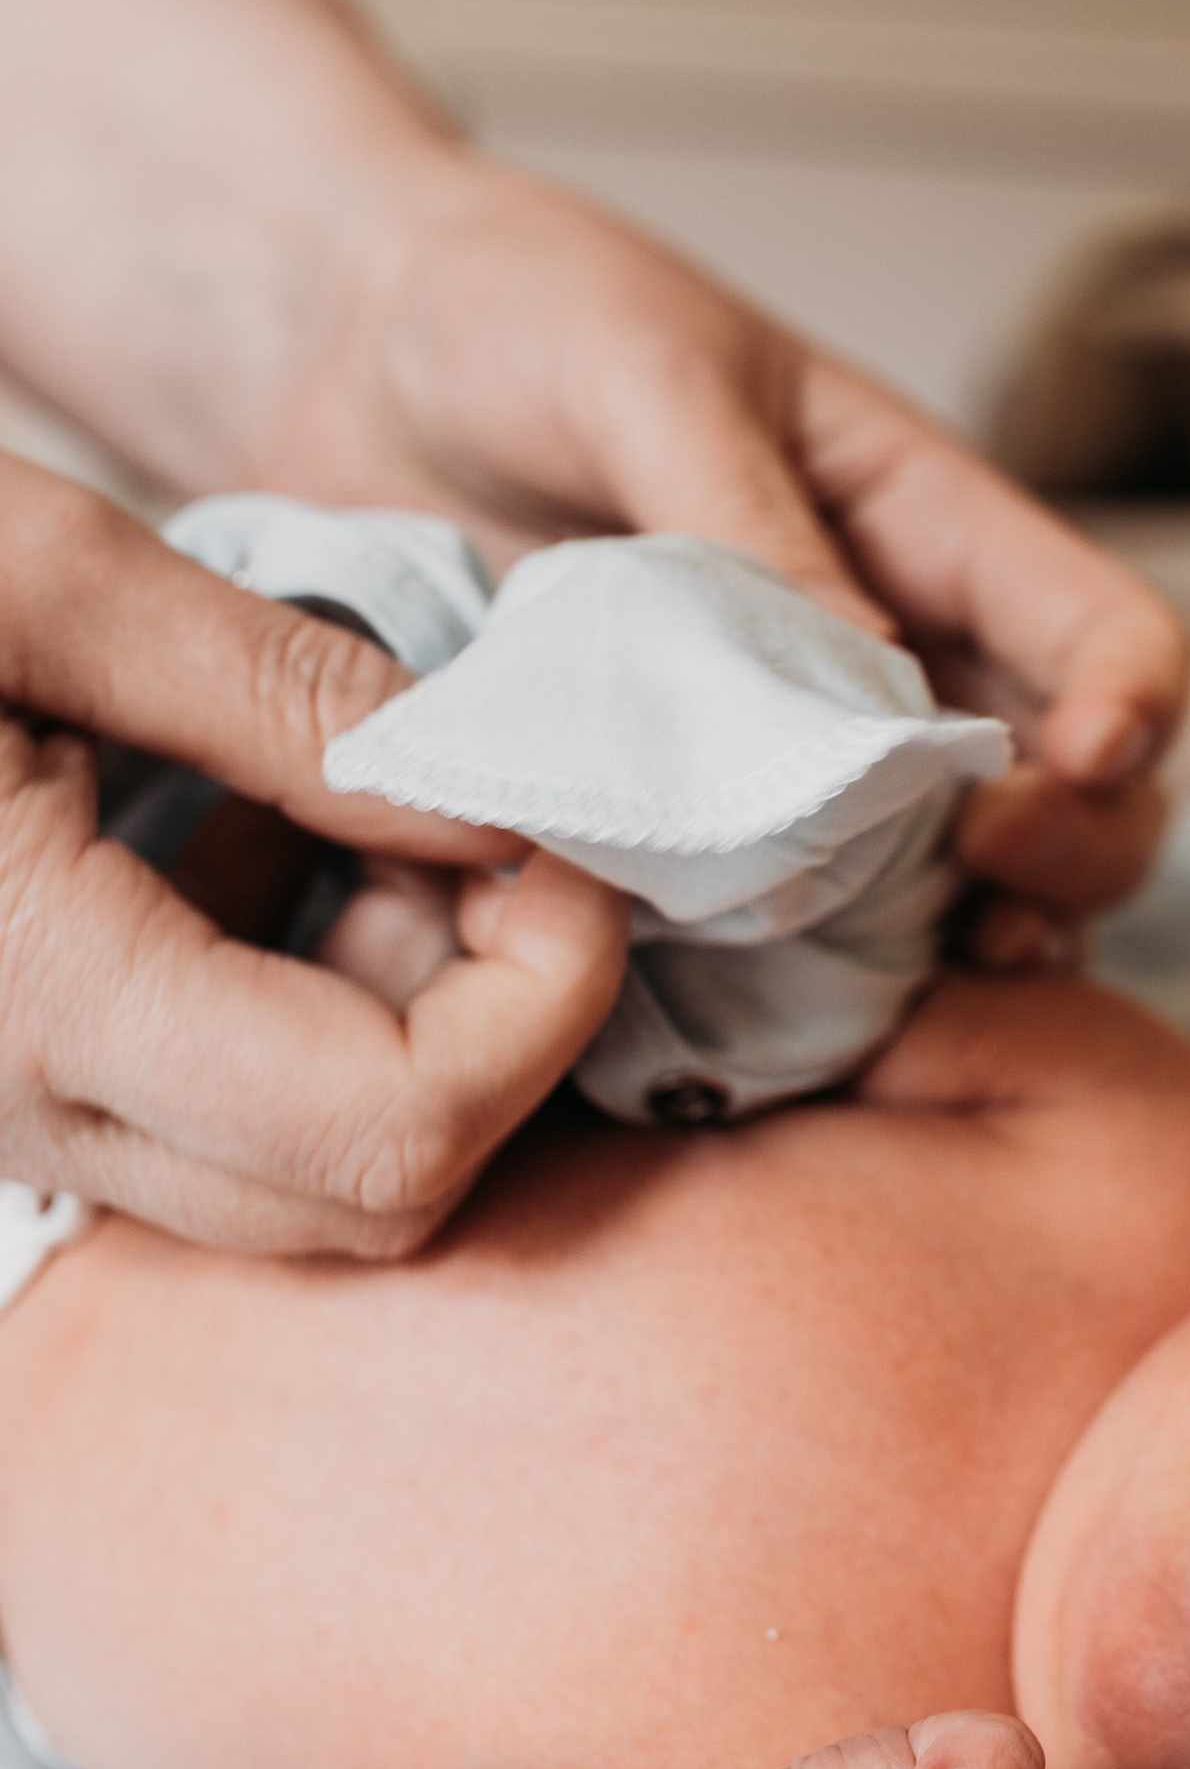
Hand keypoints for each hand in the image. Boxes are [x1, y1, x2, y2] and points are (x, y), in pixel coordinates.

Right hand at [0, 456, 626, 1250]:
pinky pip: (213, 1119)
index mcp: (28, 994)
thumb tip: (496, 797)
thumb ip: (283, 695)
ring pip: (306, 1182)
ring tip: (368, 809)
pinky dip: (300, 1003)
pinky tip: (260, 833)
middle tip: (488, 825)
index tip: (555, 837)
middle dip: (499, 1023)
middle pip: (378, 1199)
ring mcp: (2, 1116)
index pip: (396, 1132)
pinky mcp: (1, 1079)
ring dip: (405, 1015)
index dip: (542, 1000)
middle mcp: (14, 1109)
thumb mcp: (36, 569)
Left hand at [259, 162, 1189, 953]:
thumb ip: (747, 517)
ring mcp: (791, 760)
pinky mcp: (675, 832)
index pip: (1105, 632)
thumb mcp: (643, 371)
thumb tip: (865, 678)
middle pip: (1078, 797)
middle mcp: (891, 656)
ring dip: (959, 947)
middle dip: (1071, 858)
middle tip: (985, 891)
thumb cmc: (508, 310)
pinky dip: (793, 984)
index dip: (1125, 709)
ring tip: (909, 981)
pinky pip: (776, 935)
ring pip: (954, 894)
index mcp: (923, 523)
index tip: (1065, 763)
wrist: (329, 352)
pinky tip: (749, 1004)